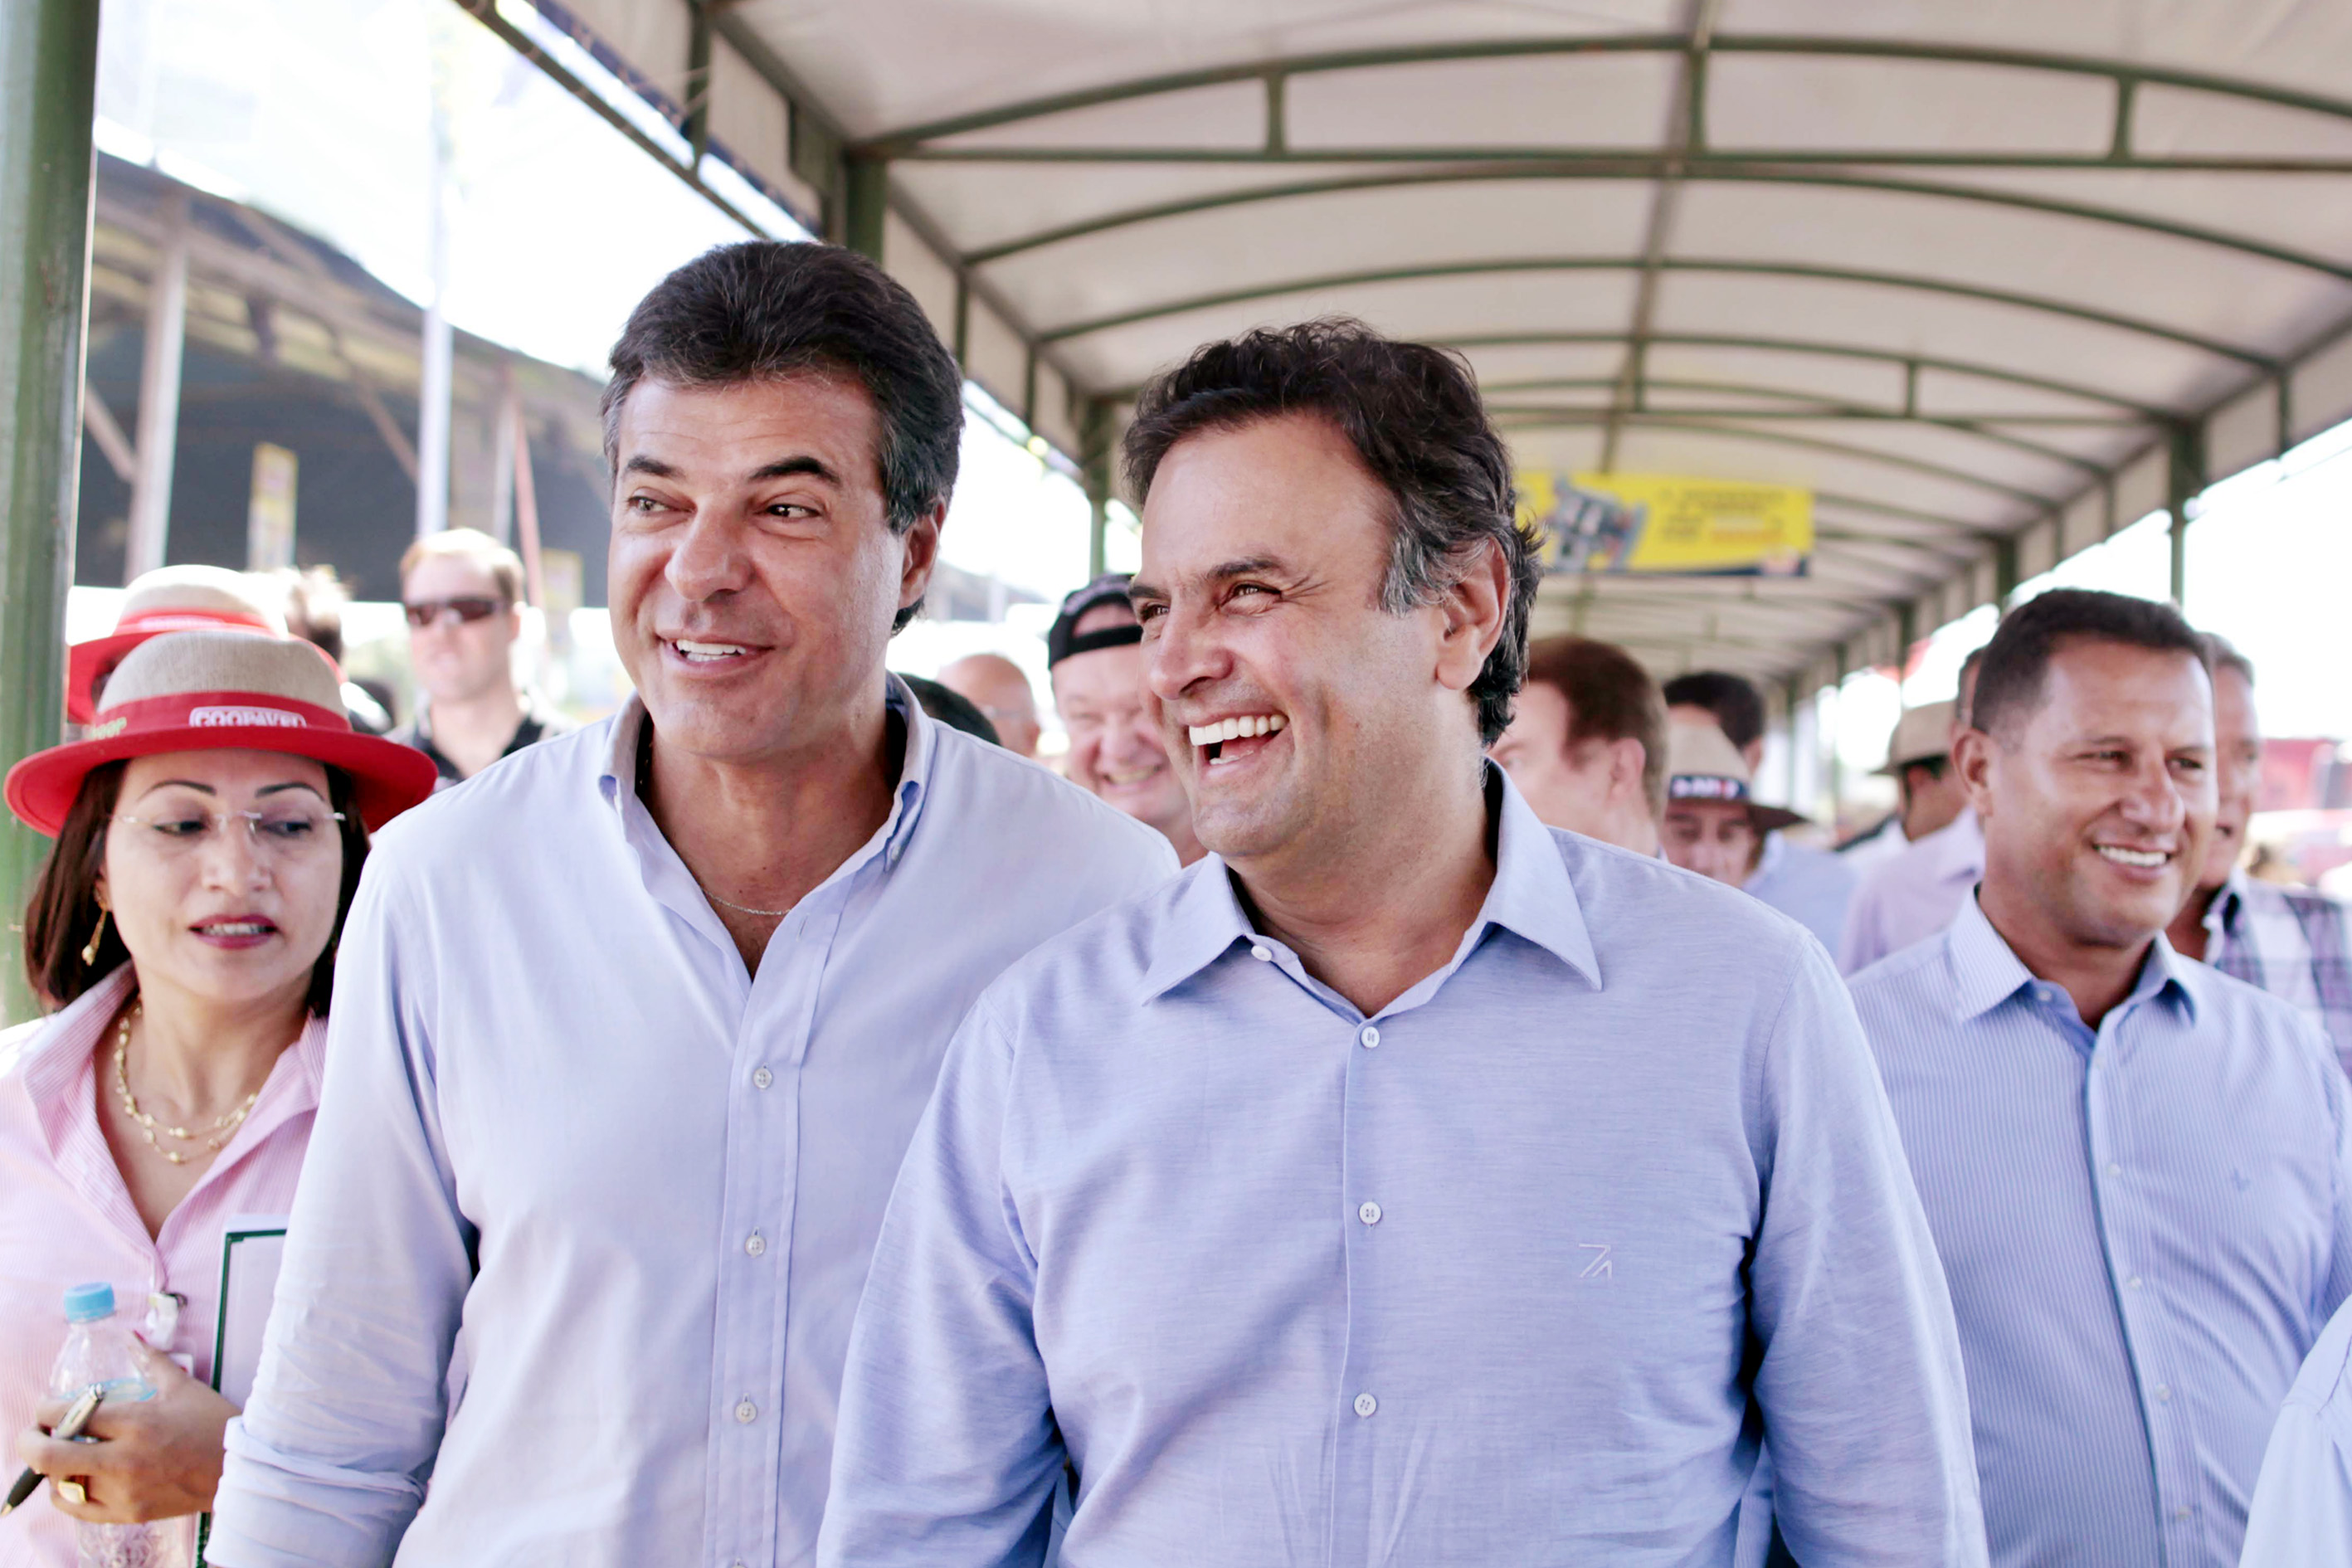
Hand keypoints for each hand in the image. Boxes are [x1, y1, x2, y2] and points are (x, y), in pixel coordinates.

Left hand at [15, 1341, 235, 1523]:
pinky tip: (71, 1481)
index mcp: (136, 1421)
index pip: (68, 1415)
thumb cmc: (213, 1424)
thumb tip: (130, 1336)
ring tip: (63, 1454)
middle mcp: (123, 1458)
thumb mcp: (182, 1387)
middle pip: (49, 1456)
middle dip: (30, 1442)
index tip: (48, 1408)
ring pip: (60, 1483)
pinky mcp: (127, 1512)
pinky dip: (64, 1494)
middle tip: (34, 1434)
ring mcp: (123, 1490)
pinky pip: (76, 1508)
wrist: (240, 1468)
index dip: (47, 1410)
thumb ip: (150, 1360)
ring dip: (53, 1466)